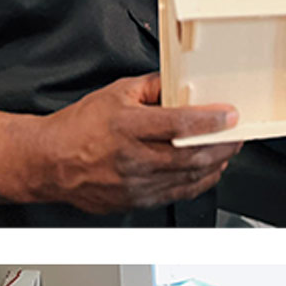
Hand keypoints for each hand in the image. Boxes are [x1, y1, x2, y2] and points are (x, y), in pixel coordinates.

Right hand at [27, 74, 242, 213]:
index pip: (180, 125)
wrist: (49, 162)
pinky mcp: (134, 201)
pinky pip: (176, 194)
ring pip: (189, 178)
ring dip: (214, 165)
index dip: (212, 121)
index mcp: (127, 127)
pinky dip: (197, 183)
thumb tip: (178, 84)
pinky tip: (205, 172)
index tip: (231, 115)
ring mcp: (135, 184)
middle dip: (223, 145)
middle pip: (192, 156)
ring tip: (225, 151)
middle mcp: (133, 158)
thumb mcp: (114, 94)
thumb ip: (151, 87)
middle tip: (236, 135)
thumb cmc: (76, 129)